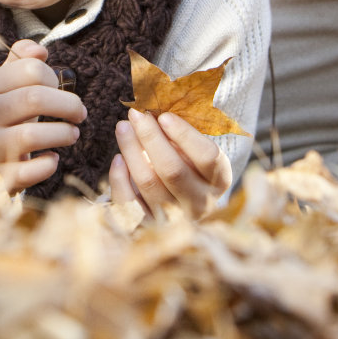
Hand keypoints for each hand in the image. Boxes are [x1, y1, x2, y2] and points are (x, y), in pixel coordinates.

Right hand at [0, 39, 85, 196]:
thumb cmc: (0, 115)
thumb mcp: (3, 84)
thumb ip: (21, 61)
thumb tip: (41, 50)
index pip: (31, 70)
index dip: (55, 78)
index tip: (60, 88)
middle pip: (34, 99)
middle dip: (68, 105)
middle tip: (79, 113)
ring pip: (31, 135)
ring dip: (63, 133)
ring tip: (72, 134)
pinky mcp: (1, 175)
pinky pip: (29, 171)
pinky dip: (48, 165)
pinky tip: (52, 159)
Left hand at [108, 108, 231, 219]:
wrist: (182, 207)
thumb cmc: (189, 167)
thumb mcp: (195, 152)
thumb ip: (181, 135)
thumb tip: (153, 112)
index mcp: (219, 180)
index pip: (207, 156)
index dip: (185, 134)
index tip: (163, 115)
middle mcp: (200, 203)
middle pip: (173, 170)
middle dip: (151, 138)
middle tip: (136, 115)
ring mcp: (175, 219)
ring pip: (148, 184)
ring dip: (132, 151)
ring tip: (123, 127)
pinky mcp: (149, 227)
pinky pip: (129, 203)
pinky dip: (120, 180)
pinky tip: (118, 159)